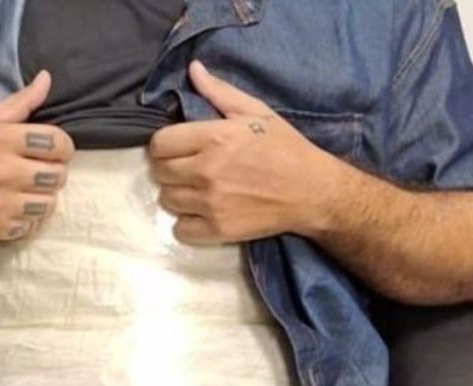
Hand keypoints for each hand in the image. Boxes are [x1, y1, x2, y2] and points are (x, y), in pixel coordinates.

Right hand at [0, 70, 74, 240]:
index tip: (52, 150)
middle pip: (58, 176)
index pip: (59, 144)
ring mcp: (1, 203)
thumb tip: (46, 78)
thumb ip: (20, 103)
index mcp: (3, 140)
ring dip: (42, 197)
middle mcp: (4, 172)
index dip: (62, 147)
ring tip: (25, 190)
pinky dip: (26, 217)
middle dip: (52, 172)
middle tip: (36, 171)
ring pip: (50, 204)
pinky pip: (32, 224)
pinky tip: (11, 206)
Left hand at [148, 60, 342, 244]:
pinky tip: (202, 212)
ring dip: (178, 194)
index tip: (178, 147)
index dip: (165, 144)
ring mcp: (210, 203)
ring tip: (198, 189)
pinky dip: (187, 223)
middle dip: (170, 168)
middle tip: (189, 167)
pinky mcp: (218, 229)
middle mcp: (206, 171)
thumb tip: (193, 69)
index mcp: (214, 138)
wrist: (313, 191)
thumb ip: (220, 92)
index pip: (159, 143)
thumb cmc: (286, 148)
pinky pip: (180, 230)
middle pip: (160, 172)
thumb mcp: (257, 112)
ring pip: (167, 200)